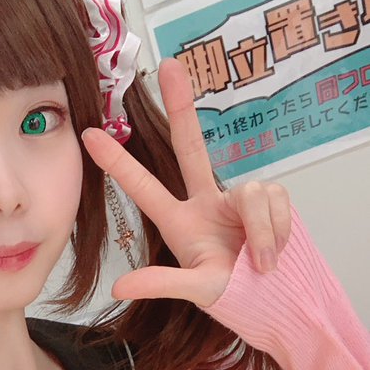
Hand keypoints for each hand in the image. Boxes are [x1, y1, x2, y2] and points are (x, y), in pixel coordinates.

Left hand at [81, 57, 291, 306]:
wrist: (280, 303)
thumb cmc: (235, 298)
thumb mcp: (197, 291)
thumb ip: (161, 285)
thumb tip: (118, 287)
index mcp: (180, 223)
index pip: (144, 187)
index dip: (118, 162)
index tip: (90, 135)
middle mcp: (207, 202)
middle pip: (191, 146)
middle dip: (182, 106)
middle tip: (170, 66)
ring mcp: (239, 200)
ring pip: (252, 192)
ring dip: (261, 232)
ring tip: (261, 265)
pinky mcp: (271, 200)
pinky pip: (276, 200)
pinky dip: (277, 231)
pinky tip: (275, 252)